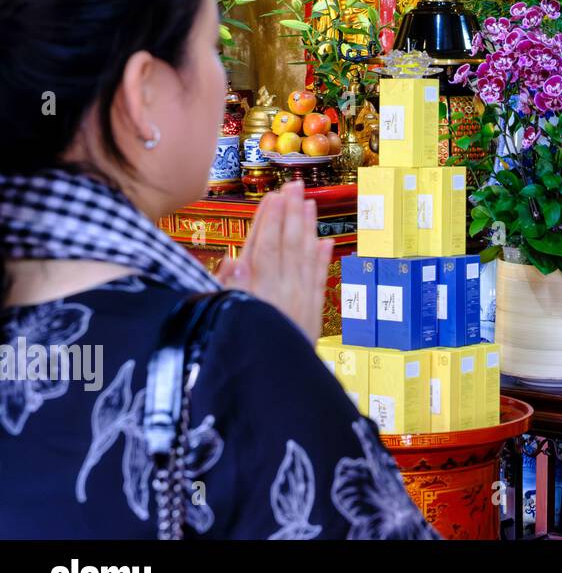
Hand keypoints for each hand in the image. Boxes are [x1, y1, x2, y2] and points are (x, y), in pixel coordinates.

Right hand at [216, 181, 332, 342]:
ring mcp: (298, 301)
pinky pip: (318, 281)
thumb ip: (230, 290)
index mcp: (256, 291)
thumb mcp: (226, 320)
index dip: (268, 220)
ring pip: (303, 257)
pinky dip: (321, 260)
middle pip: (286, 245)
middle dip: (290, 214)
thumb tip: (234, 260)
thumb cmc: (242, 348)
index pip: (262, 248)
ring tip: (309, 203)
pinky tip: (324, 242)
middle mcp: (280, 291)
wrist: (274, 386)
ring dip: (306, 228)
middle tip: (295, 186)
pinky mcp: (311, 314)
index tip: (273, 197)